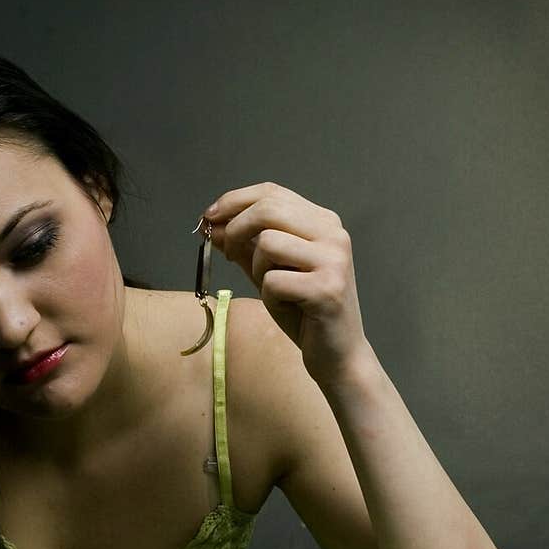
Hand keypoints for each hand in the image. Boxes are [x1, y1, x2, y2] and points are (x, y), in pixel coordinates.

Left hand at [203, 182, 368, 386]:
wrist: (339, 355)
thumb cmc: (304, 312)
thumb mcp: (269, 272)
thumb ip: (244, 247)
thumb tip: (213, 225)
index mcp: (324, 222)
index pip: (271, 192)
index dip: (234, 201)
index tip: (209, 217)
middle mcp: (333, 234)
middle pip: (267, 209)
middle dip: (235, 230)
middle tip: (227, 255)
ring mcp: (334, 260)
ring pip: (268, 243)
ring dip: (258, 270)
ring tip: (275, 290)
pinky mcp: (327, 288)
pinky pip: (273, 281)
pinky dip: (270, 298)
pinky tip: (288, 308)